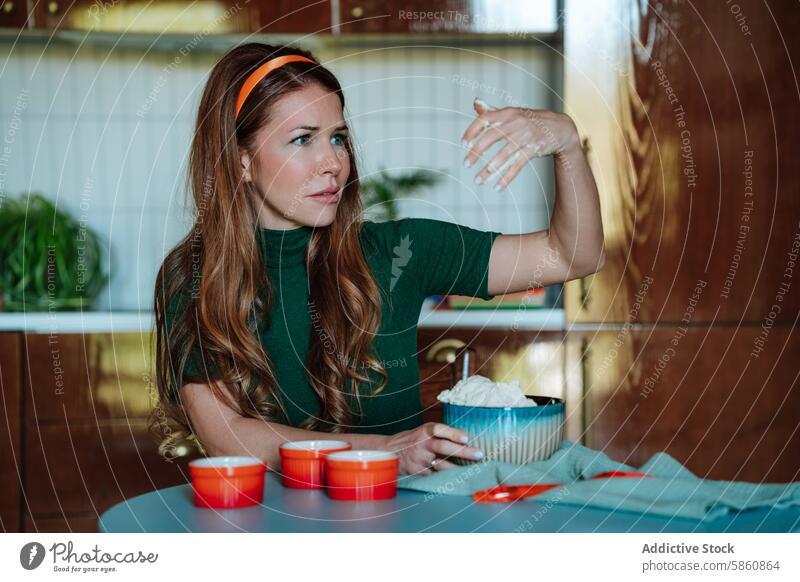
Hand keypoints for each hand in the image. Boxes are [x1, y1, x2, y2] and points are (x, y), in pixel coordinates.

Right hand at [382, 422, 483, 475]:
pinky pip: (434, 477)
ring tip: (472, 471)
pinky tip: (457, 480)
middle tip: (479, 454)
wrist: (387, 452)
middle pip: (443, 447)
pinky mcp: (417, 472)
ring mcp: (419, 459)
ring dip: (458, 469)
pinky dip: (446, 478)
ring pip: (441, 465)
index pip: (439, 429)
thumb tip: (466, 436)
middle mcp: (422, 444)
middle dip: (463, 452)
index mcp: (425, 431)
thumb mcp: (423, 432)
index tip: (466, 437)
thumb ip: (441, 434)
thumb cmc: (412, 441)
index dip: (453, 433)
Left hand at [461, 97, 579, 190]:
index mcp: (508, 113)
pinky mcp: (534, 149)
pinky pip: (518, 165)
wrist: (560, 128)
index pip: (485, 119)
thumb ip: (493, 111)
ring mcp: (526, 136)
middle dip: (477, 151)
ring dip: (490, 169)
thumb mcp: (512, 114)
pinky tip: (497, 187)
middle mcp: (516, 123)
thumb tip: (475, 102)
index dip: (472, 131)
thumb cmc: (530, 121)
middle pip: (492, 137)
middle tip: (466, 164)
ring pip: (504, 155)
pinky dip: (507, 177)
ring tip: (478, 181)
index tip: (463, 145)